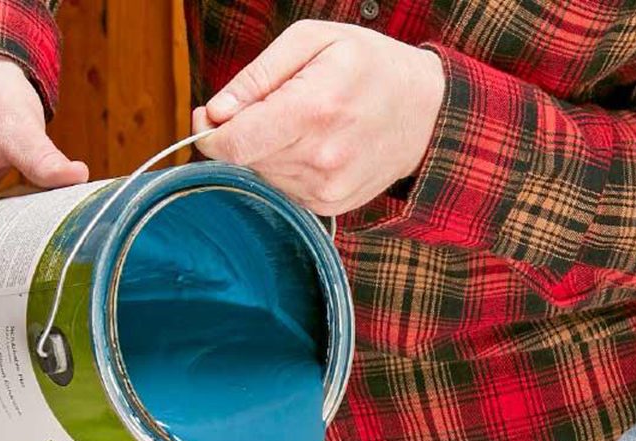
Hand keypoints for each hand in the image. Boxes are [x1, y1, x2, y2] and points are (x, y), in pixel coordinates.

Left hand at [192, 20, 443, 215]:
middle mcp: (320, 158)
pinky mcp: (330, 205)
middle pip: (245, 161)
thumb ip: (258, 75)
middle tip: (264, 108)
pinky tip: (310, 146)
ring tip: (298, 124)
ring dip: (265, 153)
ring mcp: (326, 188)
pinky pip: (284, 190)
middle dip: (240, 136)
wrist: (426, 111)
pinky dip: (285, 169)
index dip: (210, 135)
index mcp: (313, 110)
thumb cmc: (369, 66)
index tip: (209, 119)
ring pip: (262, 178)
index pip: (235, 144)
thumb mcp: (314, 41)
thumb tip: (216, 111)